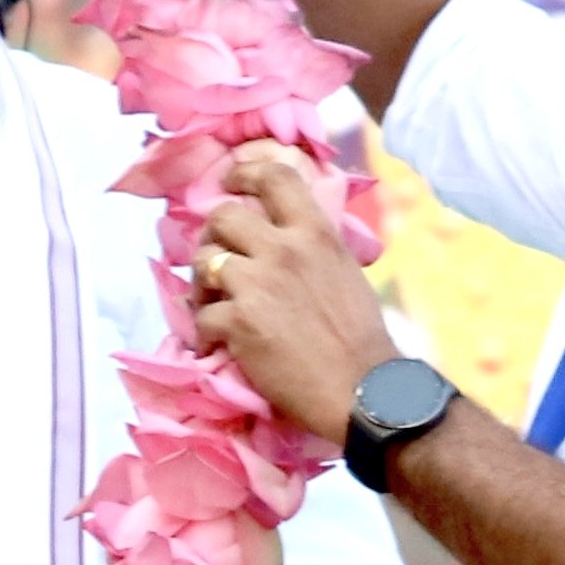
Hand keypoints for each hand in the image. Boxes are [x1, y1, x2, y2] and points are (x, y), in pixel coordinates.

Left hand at [191, 144, 397, 446]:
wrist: (363, 390)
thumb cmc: (359, 337)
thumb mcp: (343, 271)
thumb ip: (312, 247)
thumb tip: (282, 235)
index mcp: (316, 232)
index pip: (275, 177)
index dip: (244, 174)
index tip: (231, 181)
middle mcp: (284, 249)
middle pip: (222, 216)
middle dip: (212, 238)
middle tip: (216, 262)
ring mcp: (258, 283)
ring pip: (203, 263)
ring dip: (202, 285)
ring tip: (213, 305)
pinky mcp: (238, 322)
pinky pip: (201, 315)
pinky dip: (203, 332)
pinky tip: (216, 344)